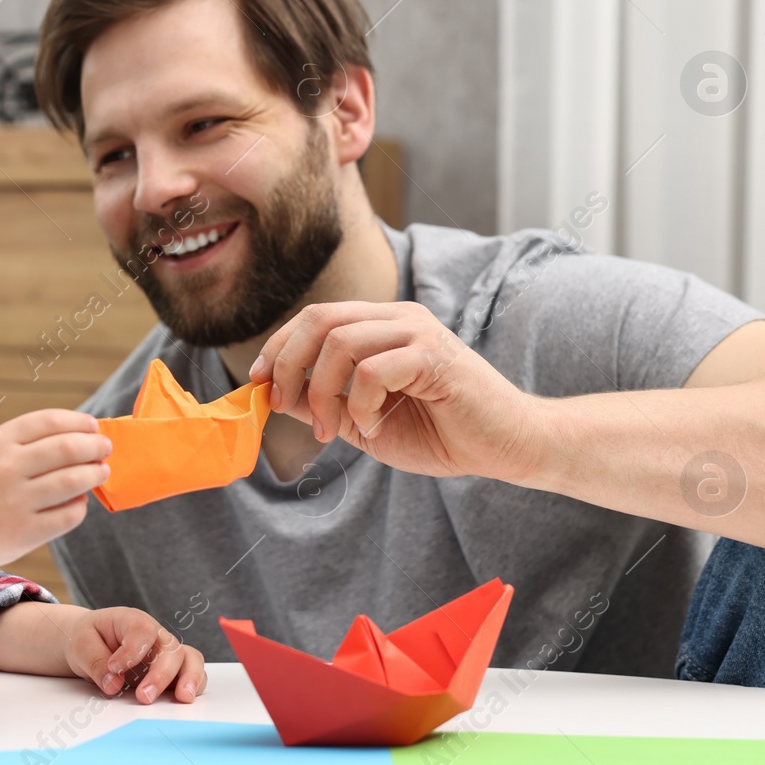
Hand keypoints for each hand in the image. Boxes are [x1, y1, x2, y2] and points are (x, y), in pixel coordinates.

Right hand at [0, 410, 111, 571]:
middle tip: (105, 448)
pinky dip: (81, 506)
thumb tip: (85, 434)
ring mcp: (14, 502)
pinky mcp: (25, 532)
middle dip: (94, 446)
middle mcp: (4, 469)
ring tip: (102, 472)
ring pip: (73, 481)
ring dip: (95, 474)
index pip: (49, 421)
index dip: (79, 422)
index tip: (94, 426)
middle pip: (67, 448)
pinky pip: (69, 514)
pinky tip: (79, 501)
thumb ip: (30, 442)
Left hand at [64, 607, 206, 703]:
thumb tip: (114, 685)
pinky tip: (183, 699)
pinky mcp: (170, 673)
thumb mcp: (80, 644)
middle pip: (171, 648)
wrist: (91, 643)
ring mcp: (165, 654)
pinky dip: (193, 686)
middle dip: (161, 675)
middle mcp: (155, 636)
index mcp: (133, 621)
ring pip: (190, 659)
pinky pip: (191, 676)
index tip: (114, 668)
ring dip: (189, 678)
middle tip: (144, 697)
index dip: (132, 651)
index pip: (143, 630)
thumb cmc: (88, 638)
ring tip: (183, 698)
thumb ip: (95, 662)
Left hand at [249, 301, 549, 483]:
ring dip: (323, 392)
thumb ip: (323, 403)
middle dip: (288, 364)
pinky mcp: (435, 357)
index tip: (257, 385)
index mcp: (380, 325)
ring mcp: (418, 332)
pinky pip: (373, 370)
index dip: (276, 347)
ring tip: (333, 431)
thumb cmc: (442, 433)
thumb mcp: (365, 421)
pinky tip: (373, 428)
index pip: (313, 317)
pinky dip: (360, 404)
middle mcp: (397, 318)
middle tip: (284, 406)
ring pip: (340, 342)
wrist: (507, 446)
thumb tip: (275, 394)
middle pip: (319, 318)